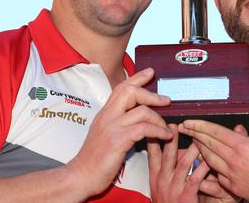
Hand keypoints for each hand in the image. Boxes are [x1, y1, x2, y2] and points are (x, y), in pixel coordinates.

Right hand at [68, 68, 172, 196]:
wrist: (81, 175)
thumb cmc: (95, 158)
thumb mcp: (104, 133)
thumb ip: (116, 121)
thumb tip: (135, 114)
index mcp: (104, 113)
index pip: (120, 88)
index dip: (136, 78)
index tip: (150, 72)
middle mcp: (107, 116)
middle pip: (130, 91)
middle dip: (151, 94)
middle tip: (166, 100)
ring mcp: (112, 127)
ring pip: (141, 111)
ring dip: (159, 118)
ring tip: (167, 128)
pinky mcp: (118, 140)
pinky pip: (144, 129)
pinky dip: (158, 131)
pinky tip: (165, 136)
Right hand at [148, 124, 210, 202]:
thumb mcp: (160, 188)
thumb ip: (165, 170)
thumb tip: (172, 153)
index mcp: (155, 178)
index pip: (152, 154)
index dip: (154, 138)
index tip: (156, 124)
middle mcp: (162, 181)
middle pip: (167, 155)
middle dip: (171, 139)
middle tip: (175, 125)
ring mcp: (173, 188)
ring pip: (183, 164)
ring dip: (192, 150)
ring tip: (199, 138)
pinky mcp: (186, 196)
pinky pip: (196, 178)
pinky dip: (203, 168)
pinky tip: (210, 160)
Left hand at [179, 106, 248, 202]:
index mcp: (243, 146)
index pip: (215, 132)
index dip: (200, 126)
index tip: (189, 122)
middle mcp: (234, 160)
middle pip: (208, 145)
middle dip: (194, 135)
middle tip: (184, 129)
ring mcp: (232, 175)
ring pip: (209, 160)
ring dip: (199, 150)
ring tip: (193, 142)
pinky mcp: (233, 188)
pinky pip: (216, 176)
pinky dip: (209, 168)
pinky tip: (204, 163)